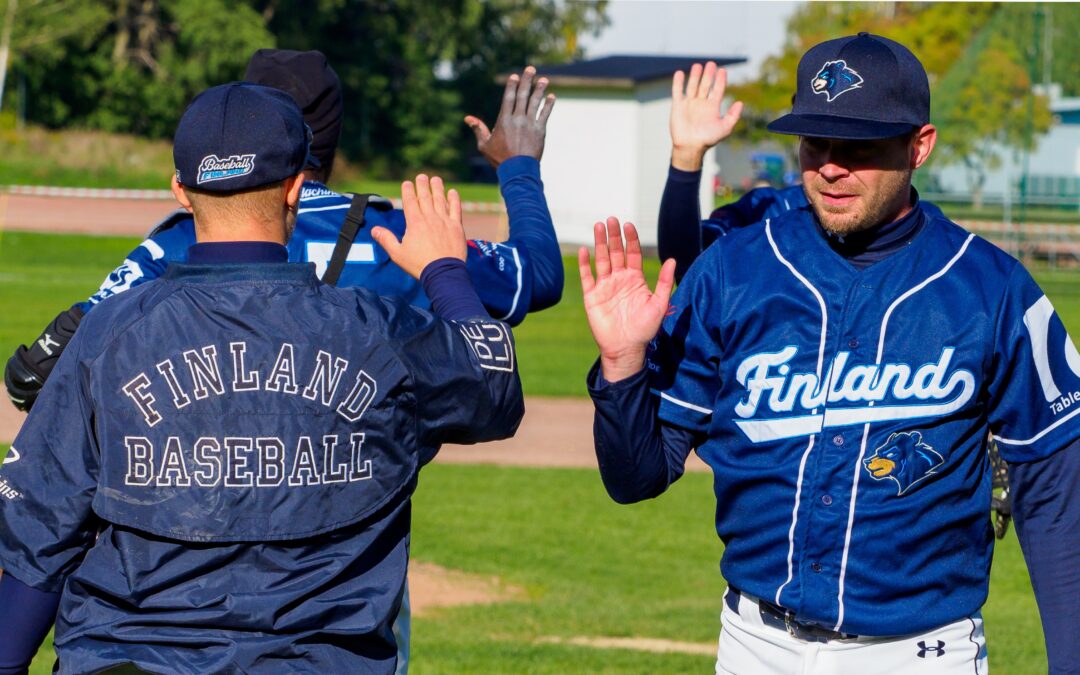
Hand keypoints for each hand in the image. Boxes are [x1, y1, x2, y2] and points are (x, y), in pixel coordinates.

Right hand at [371, 175, 465, 279]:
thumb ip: (386, 240)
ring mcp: (445, 221)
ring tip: (435, 179)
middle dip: (422, 185)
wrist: (443, 273)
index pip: (410, 201)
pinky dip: (454, 199)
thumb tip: (374, 230)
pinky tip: (453, 192)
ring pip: (440, 200)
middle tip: (421, 176)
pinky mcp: (457, 227)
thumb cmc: (419, 265)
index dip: (408, 191)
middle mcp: (430, 218)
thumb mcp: (398, 254)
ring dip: (437, 188)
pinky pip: (456, 209)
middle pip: (425, 197)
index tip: (407, 183)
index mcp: (415, 223)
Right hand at [465, 65, 554, 167]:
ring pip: (535, 103)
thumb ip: (479, 129)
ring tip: (544, 79)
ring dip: (540, 90)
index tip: (515, 76)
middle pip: (523, 96)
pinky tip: (552, 96)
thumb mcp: (484, 145)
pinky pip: (545, 115)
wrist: (517, 171)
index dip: (512, 86)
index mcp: (504, 120)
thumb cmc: (499, 159)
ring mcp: (530, 124)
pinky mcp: (540, 131)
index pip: (508, 98)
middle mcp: (518, 119)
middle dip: (527, 81)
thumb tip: (468, 118)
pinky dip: (548, 105)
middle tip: (531, 69)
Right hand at [579, 218, 675, 381]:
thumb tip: (672, 260)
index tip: (628, 225)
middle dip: (613, 236)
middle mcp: (619, 279)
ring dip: (599, 243)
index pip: (632, 253)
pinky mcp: (592, 296)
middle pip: (615, 252)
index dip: (630, 239)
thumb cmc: (644, 329)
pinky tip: (584, 250)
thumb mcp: (658, 304)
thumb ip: (663, 282)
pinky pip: (587, 277)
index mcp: (634, 279)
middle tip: (611, 219)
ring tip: (598, 226)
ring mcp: (604, 286)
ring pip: (601, 260)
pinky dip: (584, 264)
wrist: (626, 348)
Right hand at [670, 61, 742, 170]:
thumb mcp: (725, 128)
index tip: (722, 70)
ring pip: (693, 85)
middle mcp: (701, 103)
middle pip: (706, 85)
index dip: (720, 80)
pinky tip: (680, 73)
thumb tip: (740, 102)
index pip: (717, 89)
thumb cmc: (708, 139)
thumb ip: (733, 115)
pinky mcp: (678, 106)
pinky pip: (678, 91)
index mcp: (712, 107)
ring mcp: (689, 103)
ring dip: (695, 76)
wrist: (690, 147)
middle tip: (711, 64)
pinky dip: (678, 82)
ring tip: (698, 65)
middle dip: (708, 75)